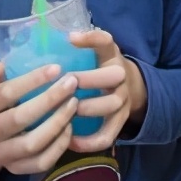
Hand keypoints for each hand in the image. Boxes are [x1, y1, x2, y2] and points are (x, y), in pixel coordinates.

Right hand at [0, 61, 79, 176]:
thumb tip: (0, 65)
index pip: (5, 93)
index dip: (32, 80)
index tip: (57, 68)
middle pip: (19, 119)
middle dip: (49, 100)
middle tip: (71, 84)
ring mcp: (0, 155)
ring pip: (32, 143)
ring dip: (57, 123)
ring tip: (74, 104)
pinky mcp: (16, 169)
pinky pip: (41, 162)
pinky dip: (59, 146)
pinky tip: (70, 128)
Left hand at [66, 29, 142, 152]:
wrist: (130, 88)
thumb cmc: (99, 69)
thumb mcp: (94, 52)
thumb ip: (76, 48)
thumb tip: (50, 40)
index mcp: (111, 56)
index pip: (106, 41)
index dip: (91, 38)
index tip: (70, 39)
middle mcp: (121, 76)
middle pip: (113, 75)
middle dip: (89, 79)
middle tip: (66, 83)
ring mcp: (123, 100)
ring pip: (111, 105)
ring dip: (88, 108)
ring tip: (66, 112)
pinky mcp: (120, 122)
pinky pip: (108, 135)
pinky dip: (90, 141)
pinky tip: (70, 141)